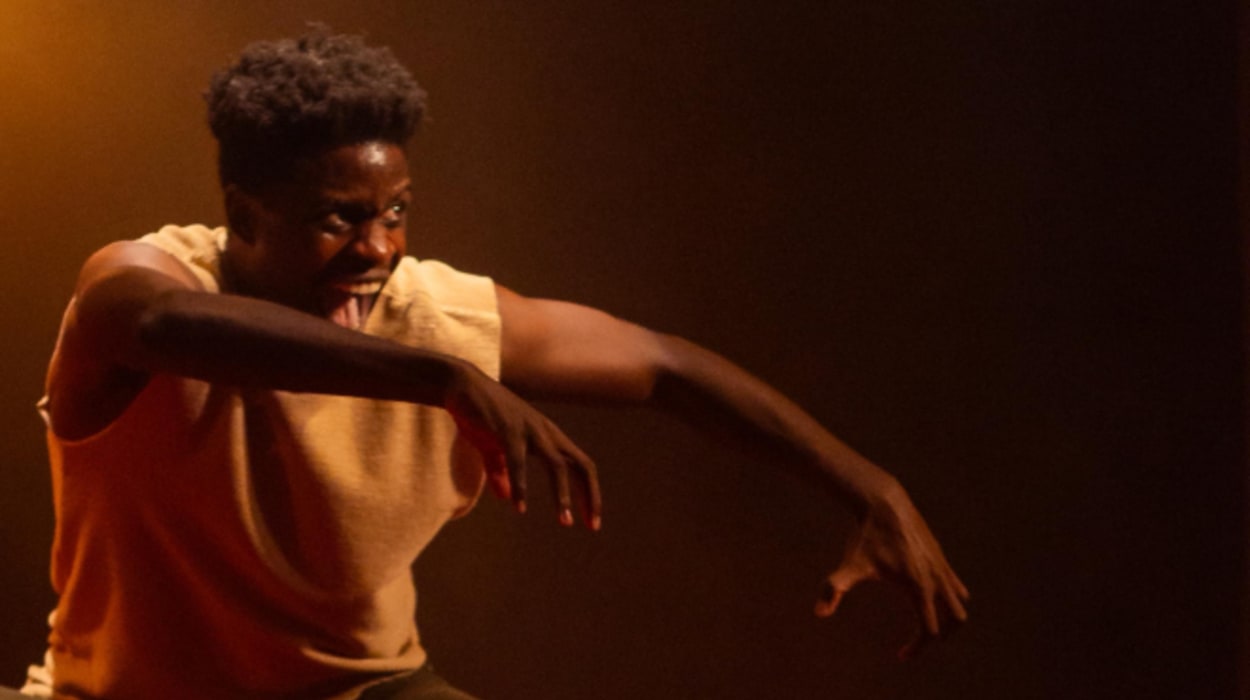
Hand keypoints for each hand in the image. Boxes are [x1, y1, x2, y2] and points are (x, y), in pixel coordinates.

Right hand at [444, 364, 601, 529]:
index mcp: (548, 436)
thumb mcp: (492, 448)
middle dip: (589, 496)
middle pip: (581, 465)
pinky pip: (518, 461)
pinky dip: (521, 485)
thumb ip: (502, 472)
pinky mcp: (507, 429)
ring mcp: (529, 429)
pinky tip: (519, 506)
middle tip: (592, 525)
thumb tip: (507, 497)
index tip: (590, 520)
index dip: (589, 492)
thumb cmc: (480, 415)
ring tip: (565, 521)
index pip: (581, 466)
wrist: (460, 385)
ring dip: (562, 495)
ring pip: (557, 464)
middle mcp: (546, 432)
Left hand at [814, 485, 968, 658]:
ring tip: (926, 623)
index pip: (929, 630)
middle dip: (941, 636)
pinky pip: (956, 585)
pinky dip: (950, 599)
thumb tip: (818, 612)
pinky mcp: (941, 556)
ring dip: (949, 618)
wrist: (883, 503)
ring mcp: (942, 566)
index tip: (900, 656)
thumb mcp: (851, 565)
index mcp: (919, 588)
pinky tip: (926, 598)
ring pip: (960, 603)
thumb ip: (834, 589)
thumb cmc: (865, 537)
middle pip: (956, 620)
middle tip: (919, 642)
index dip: (916, 647)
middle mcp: (936, 579)